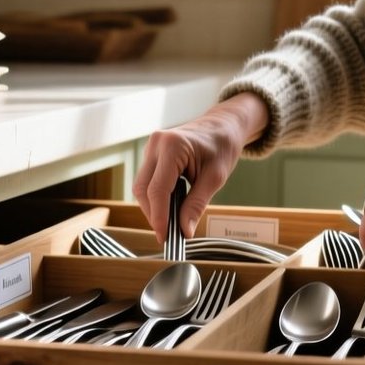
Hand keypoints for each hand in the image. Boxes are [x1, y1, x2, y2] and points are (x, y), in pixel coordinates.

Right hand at [133, 93, 265, 243]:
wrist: (223, 126)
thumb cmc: (222, 146)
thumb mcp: (215, 177)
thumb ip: (197, 204)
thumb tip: (184, 230)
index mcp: (172, 146)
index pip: (157, 189)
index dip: (158, 217)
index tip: (165, 237)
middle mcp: (156, 144)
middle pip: (143, 189)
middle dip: (154, 214)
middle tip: (169, 234)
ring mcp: (151, 147)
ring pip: (141, 186)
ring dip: (153, 207)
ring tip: (171, 222)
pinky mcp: (152, 154)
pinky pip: (147, 180)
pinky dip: (156, 197)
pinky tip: (170, 207)